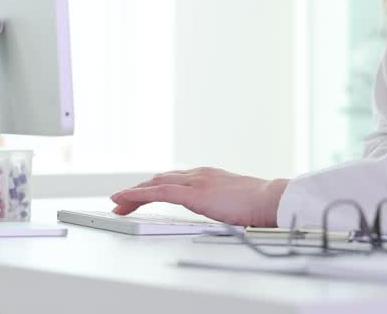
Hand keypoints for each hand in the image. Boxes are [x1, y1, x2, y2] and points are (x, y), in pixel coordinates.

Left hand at [109, 167, 288, 226]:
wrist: (269, 199)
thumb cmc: (259, 204)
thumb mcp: (234, 201)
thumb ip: (220, 202)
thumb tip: (218, 212)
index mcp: (209, 176)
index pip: (174, 180)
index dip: (154, 187)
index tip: (142, 195)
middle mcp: (198, 174)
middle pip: (160, 180)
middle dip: (139, 190)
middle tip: (122, 201)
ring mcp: (195, 181)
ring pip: (155, 184)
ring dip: (134, 193)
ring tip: (117, 203)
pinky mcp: (192, 193)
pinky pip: (158, 192)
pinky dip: (138, 194)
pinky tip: (124, 198)